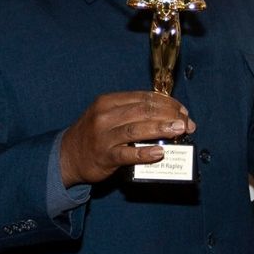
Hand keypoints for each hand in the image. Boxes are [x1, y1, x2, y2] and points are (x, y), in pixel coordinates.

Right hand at [57, 91, 195, 186]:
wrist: (68, 156)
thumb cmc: (94, 134)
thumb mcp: (108, 115)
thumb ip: (133, 113)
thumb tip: (169, 116)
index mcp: (108, 101)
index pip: (143, 97)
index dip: (166, 102)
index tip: (182, 110)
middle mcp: (105, 116)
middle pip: (142, 111)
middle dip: (168, 114)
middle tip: (186, 122)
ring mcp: (103, 137)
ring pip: (136, 129)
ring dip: (161, 128)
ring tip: (179, 130)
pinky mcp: (104, 156)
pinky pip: (127, 154)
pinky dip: (145, 153)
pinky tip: (159, 153)